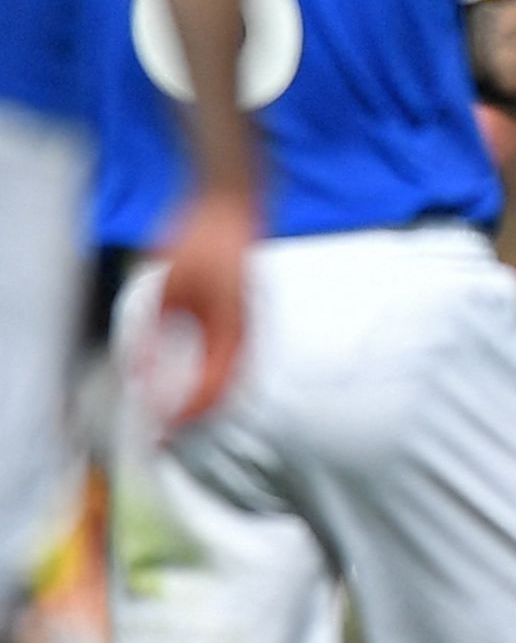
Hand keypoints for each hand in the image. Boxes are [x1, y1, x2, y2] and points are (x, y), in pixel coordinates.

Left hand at [150, 187, 256, 424]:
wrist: (230, 205)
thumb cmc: (200, 240)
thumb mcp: (166, 288)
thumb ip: (155, 334)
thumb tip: (141, 374)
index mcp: (231, 330)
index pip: (209, 388)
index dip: (184, 414)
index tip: (160, 430)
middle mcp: (246, 334)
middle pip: (224, 391)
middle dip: (194, 417)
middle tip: (164, 436)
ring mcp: (247, 326)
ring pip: (229, 379)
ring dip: (203, 401)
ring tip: (176, 416)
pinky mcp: (241, 318)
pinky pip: (229, 361)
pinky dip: (210, 380)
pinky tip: (191, 383)